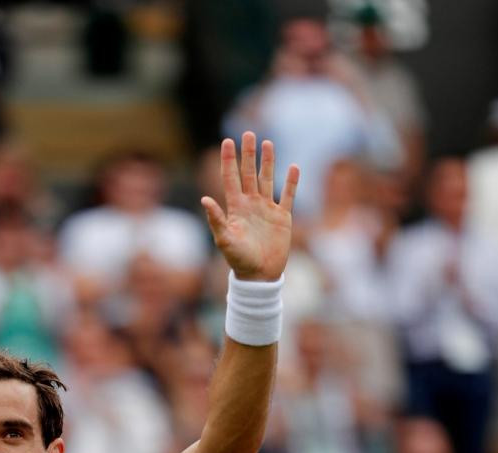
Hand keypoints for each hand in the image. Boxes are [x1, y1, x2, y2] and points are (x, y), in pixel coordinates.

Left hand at [201, 132, 298, 281]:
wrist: (259, 276)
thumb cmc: (239, 260)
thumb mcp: (225, 239)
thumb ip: (216, 219)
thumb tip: (204, 199)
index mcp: (235, 207)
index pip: (230, 178)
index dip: (228, 160)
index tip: (227, 141)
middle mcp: (250, 204)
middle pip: (249, 173)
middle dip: (248, 154)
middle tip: (248, 133)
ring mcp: (267, 209)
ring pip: (268, 180)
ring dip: (268, 162)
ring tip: (267, 143)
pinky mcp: (282, 217)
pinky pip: (288, 196)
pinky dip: (291, 182)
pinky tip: (293, 167)